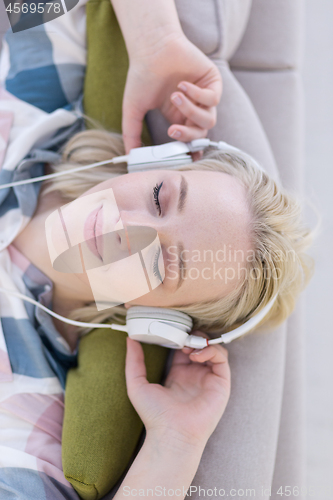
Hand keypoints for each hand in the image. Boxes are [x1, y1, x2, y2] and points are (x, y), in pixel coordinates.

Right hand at [122, 33, 222, 153]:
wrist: (151, 48)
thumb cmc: (141, 76)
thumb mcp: (133, 110)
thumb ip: (131, 134)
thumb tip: (129, 156)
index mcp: (178, 118)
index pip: (189, 142)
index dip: (188, 151)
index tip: (181, 158)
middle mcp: (193, 109)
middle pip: (200, 134)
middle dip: (187, 135)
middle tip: (172, 129)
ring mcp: (205, 97)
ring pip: (208, 119)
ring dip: (190, 111)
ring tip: (174, 96)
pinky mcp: (213, 83)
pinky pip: (213, 99)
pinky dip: (198, 96)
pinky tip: (182, 85)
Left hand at [125, 333, 229, 448]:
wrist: (171, 435)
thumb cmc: (155, 416)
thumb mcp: (137, 384)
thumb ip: (134, 361)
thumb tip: (129, 339)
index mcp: (179, 374)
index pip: (183, 347)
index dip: (179, 337)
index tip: (170, 331)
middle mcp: (196, 374)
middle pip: (200, 345)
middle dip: (191, 336)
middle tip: (181, 335)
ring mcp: (209, 378)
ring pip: (213, 349)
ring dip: (201, 342)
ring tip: (188, 346)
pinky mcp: (221, 383)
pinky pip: (221, 359)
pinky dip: (211, 350)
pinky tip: (195, 356)